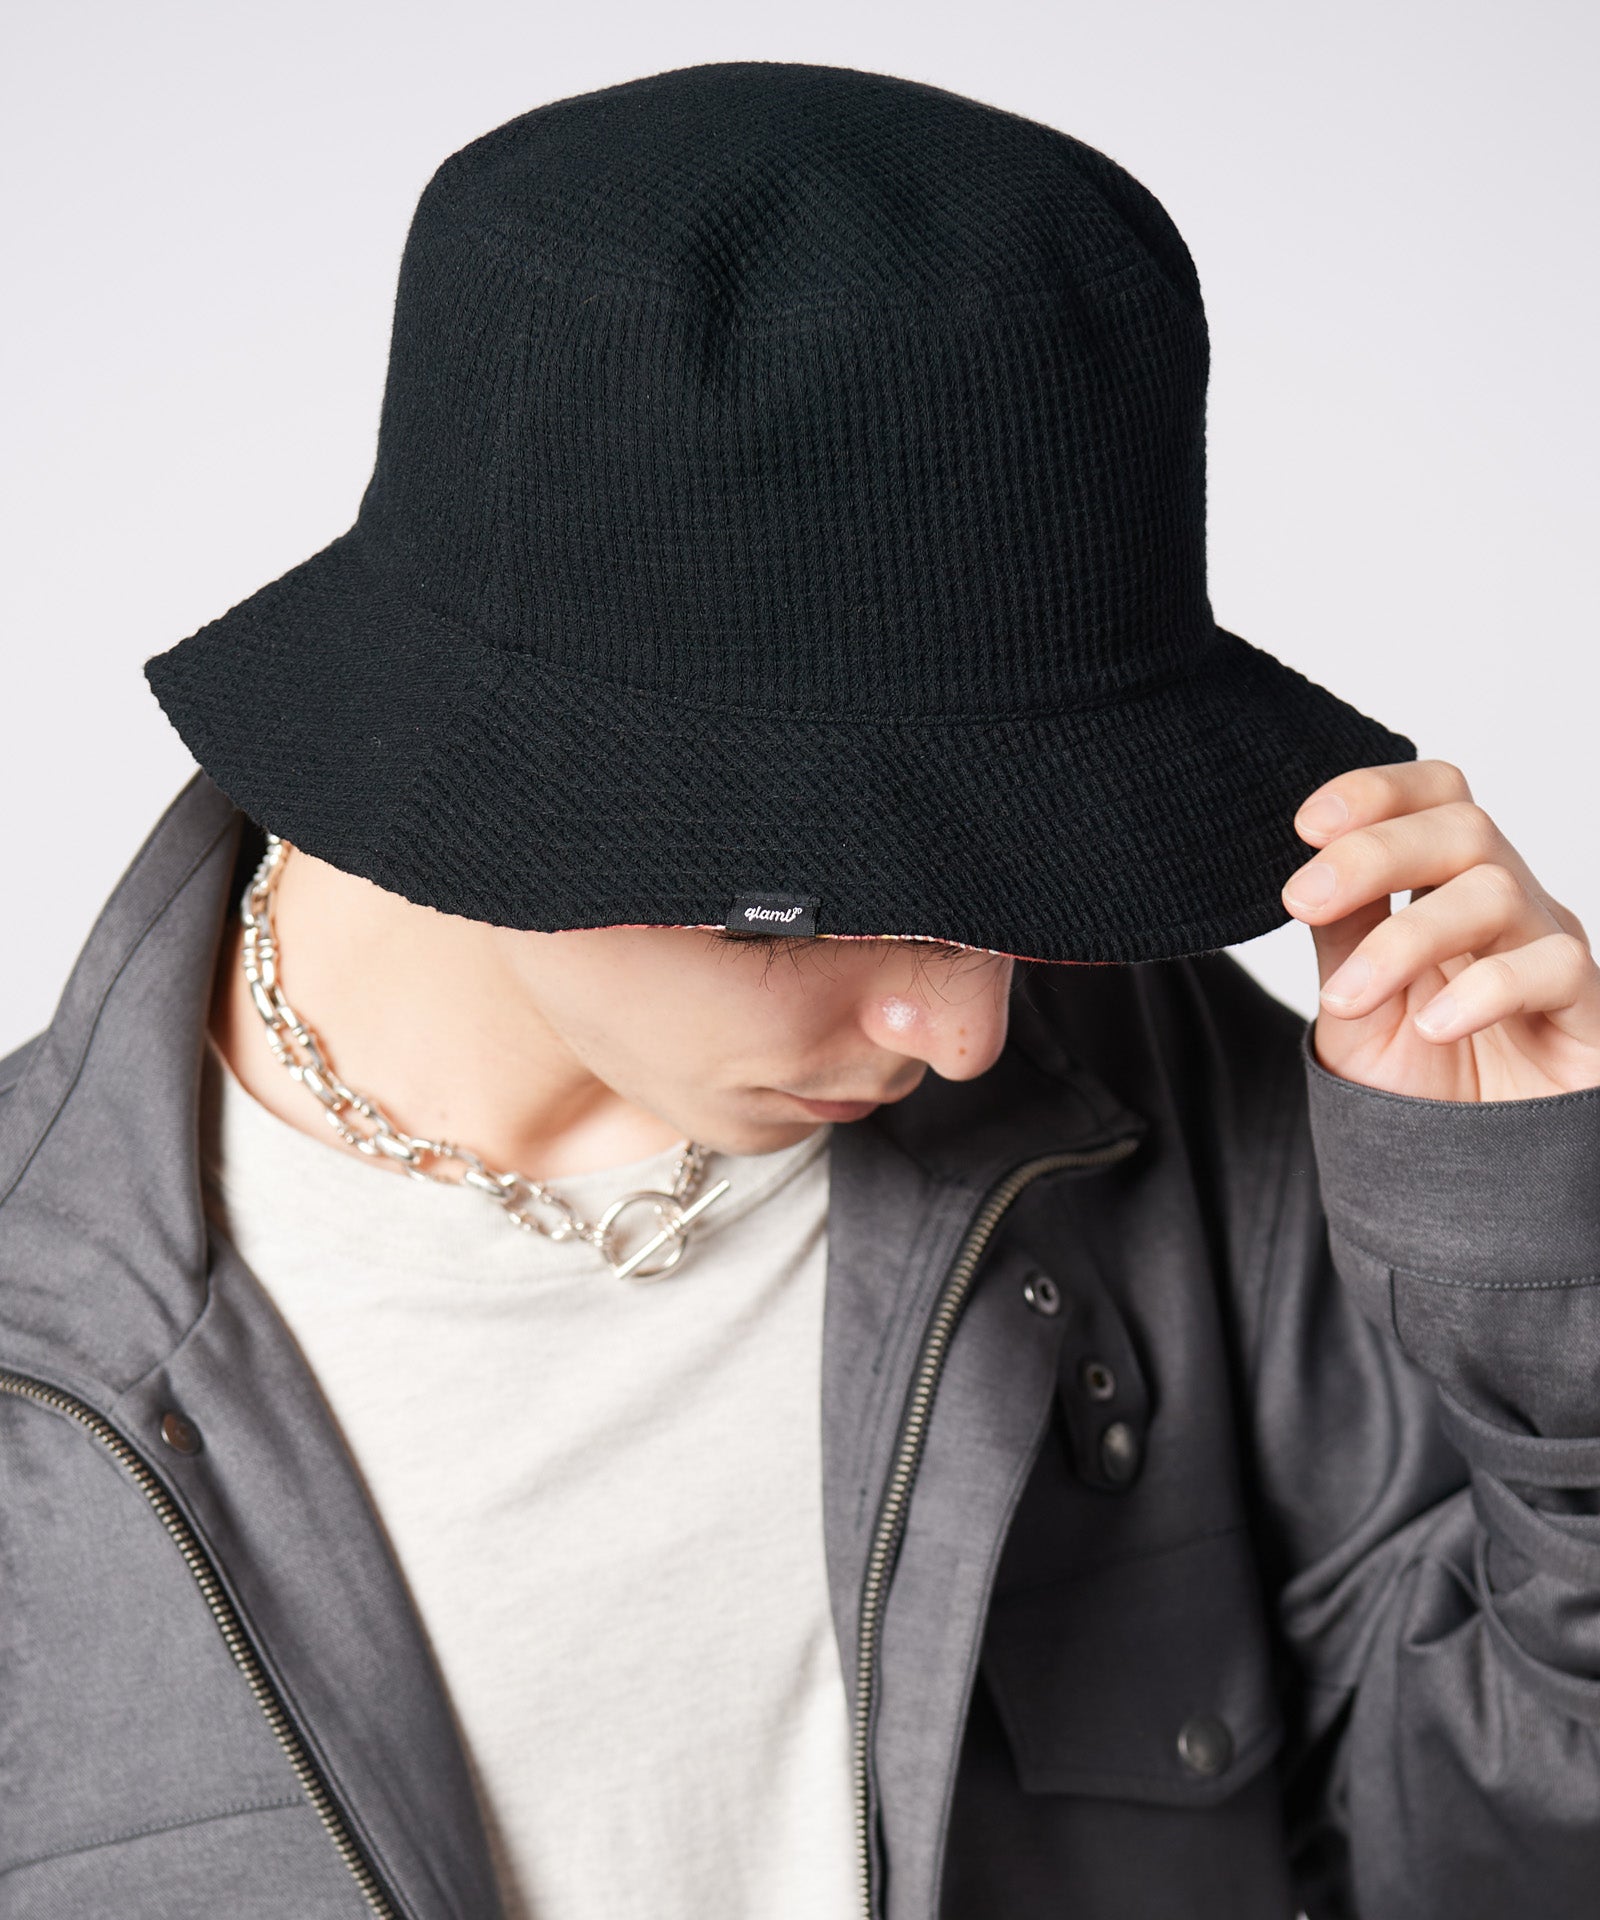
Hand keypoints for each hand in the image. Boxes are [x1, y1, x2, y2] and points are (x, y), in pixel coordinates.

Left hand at [1283, 760, 1599, 1100]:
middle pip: (1463, 827)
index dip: (1379, 792)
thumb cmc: (1418, 1083)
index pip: (1437, 797)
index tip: (1308, 824)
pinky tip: (1433, 1024)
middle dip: (1373, 854)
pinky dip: (1484, 989)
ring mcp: (1550, 950)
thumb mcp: (1355, 1004)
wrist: (1464, 1179)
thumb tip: (1309, 868)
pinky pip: (1555, 965)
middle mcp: (1507, 905)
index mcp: (1448, 887)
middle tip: (1302, 900)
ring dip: (1405, 939)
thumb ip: (1342, 933)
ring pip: (1496, 891)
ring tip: (1350, 999)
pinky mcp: (1589, 1008)